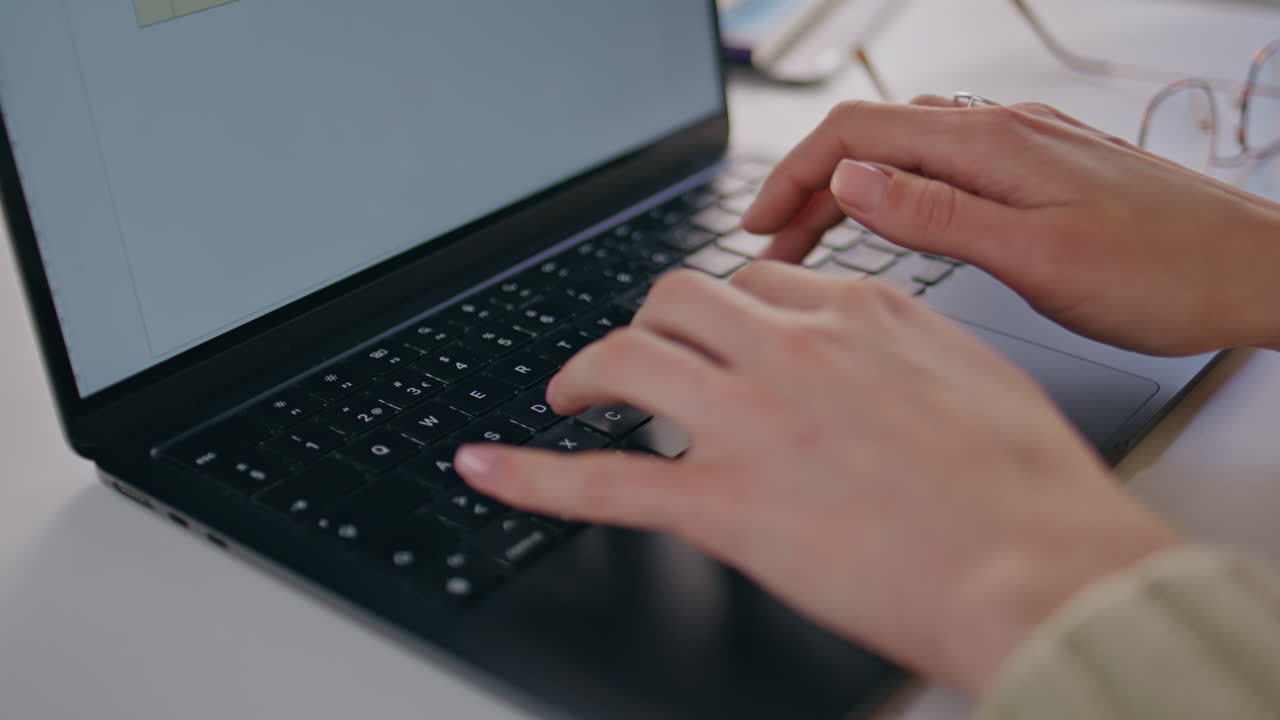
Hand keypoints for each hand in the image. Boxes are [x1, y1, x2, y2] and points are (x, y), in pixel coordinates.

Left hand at [455, 264, 1178, 693]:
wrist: (1043, 567)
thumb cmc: (1032, 491)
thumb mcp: (978, 381)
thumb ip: (909, 358)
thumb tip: (883, 365)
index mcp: (860, 316)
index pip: (760, 283)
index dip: (725, 310)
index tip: (714, 332)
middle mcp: (794, 349)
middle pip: (679, 296)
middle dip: (645, 321)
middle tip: (633, 358)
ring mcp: (751, 422)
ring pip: (630, 356)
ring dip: (587, 371)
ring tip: (570, 397)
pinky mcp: (724, 504)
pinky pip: (603, 481)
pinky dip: (532, 474)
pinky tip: (488, 466)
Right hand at [743, 98, 1279, 355]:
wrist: (1258, 272)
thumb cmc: (1164, 275)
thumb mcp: (1035, 258)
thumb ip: (936, 215)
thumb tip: (850, 180)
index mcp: (989, 144)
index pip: (855, 134)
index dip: (791, 176)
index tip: (755, 226)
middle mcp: (1002, 130)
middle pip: (872, 137)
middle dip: (807, 187)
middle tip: (772, 248)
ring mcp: (1024, 146)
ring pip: (906, 151)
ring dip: (849, 190)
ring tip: (815, 243)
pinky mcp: (1043, 170)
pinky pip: (946, 165)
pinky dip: (897, 193)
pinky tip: (896, 225)